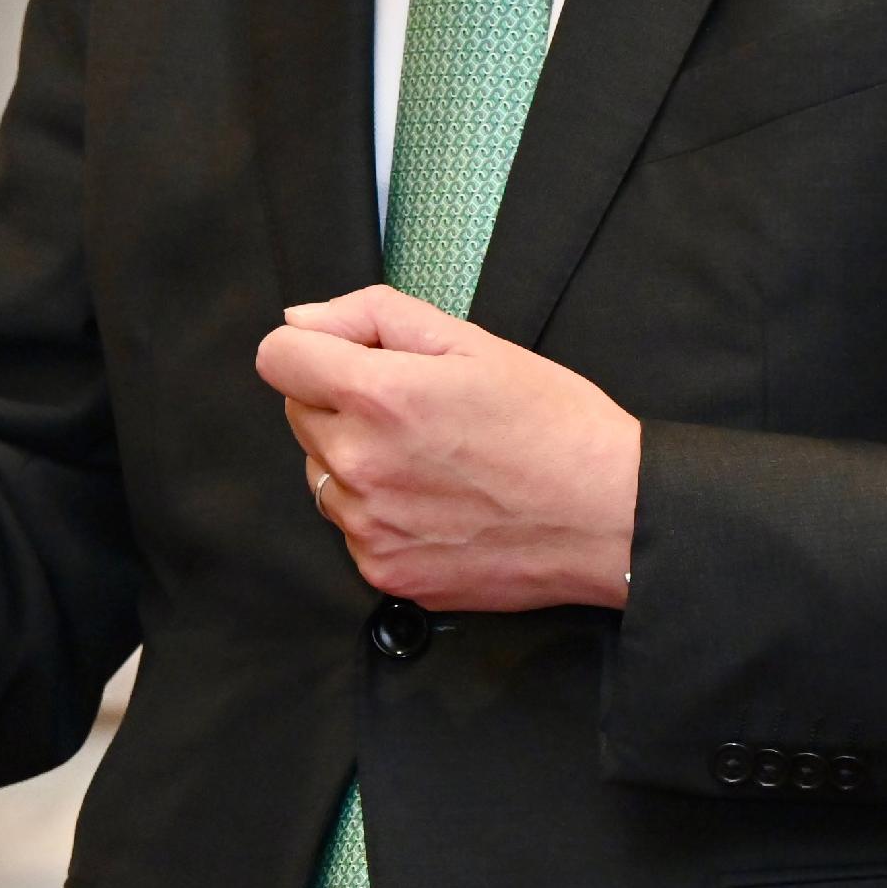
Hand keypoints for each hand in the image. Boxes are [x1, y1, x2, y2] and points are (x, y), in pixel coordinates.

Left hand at [256, 287, 641, 613]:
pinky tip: (437, 502)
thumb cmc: (552, 422)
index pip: (276, 356)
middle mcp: (359, 466)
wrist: (610, 516)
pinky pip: (350, 526)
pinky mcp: (385, 572)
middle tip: (414, 408)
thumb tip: (300, 319)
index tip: (349, 357)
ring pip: (320, 473)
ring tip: (431, 458)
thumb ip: (371, 315)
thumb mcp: (469, 340)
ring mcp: (369, 527)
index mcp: (377, 397)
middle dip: (340, 401)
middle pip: (298, 413)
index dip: (312, 347)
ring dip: (355, 458)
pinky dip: (379, 512)